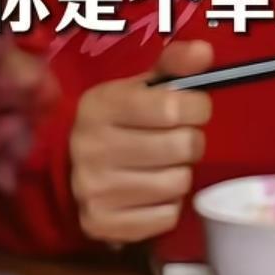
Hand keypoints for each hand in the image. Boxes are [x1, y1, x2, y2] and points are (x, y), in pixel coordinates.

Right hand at [70, 40, 214, 244]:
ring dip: (181, 173)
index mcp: (101, 106)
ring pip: (178, 184)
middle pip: (181, 146)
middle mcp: (91, 147)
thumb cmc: (118, 120)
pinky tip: (153, 192)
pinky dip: (169, 206)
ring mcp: (93, 190)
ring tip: (165, 164)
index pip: (171, 107)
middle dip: (191, 141)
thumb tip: (204, 50)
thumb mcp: (140, 86)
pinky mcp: (101, 224)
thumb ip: (174, 65)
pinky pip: (167, 218)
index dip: (197, 107)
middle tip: (181, 138)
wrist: (70, 166)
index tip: (195, 109)